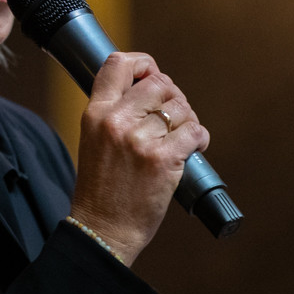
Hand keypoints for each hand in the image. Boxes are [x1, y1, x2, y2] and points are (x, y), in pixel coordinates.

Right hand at [69, 52, 209, 265]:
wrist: (102, 229)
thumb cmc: (101, 188)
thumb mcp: (93, 140)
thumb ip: (114, 112)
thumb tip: (151, 88)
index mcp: (95, 113)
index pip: (118, 64)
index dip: (143, 63)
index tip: (152, 74)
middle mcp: (116, 122)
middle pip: (158, 82)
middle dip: (173, 94)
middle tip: (174, 113)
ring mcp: (140, 140)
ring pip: (180, 108)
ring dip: (188, 119)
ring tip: (182, 135)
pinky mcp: (163, 160)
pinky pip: (194, 132)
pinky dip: (200, 137)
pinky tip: (194, 146)